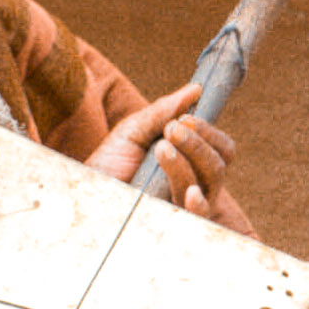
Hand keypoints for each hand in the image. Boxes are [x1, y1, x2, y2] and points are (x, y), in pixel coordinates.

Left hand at [84, 84, 234, 219]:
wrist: (87, 189)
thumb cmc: (110, 161)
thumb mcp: (134, 130)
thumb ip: (164, 111)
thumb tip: (196, 89)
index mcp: (190, 158)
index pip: (222, 147)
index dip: (210, 131)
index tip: (186, 119)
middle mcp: (195, 180)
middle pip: (220, 163)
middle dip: (199, 143)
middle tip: (171, 130)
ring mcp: (187, 202)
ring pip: (210, 181)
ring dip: (188, 161)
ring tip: (160, 150)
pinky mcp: (176, 219)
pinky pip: (200, 214)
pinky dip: (198, 202)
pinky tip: (190, 192)